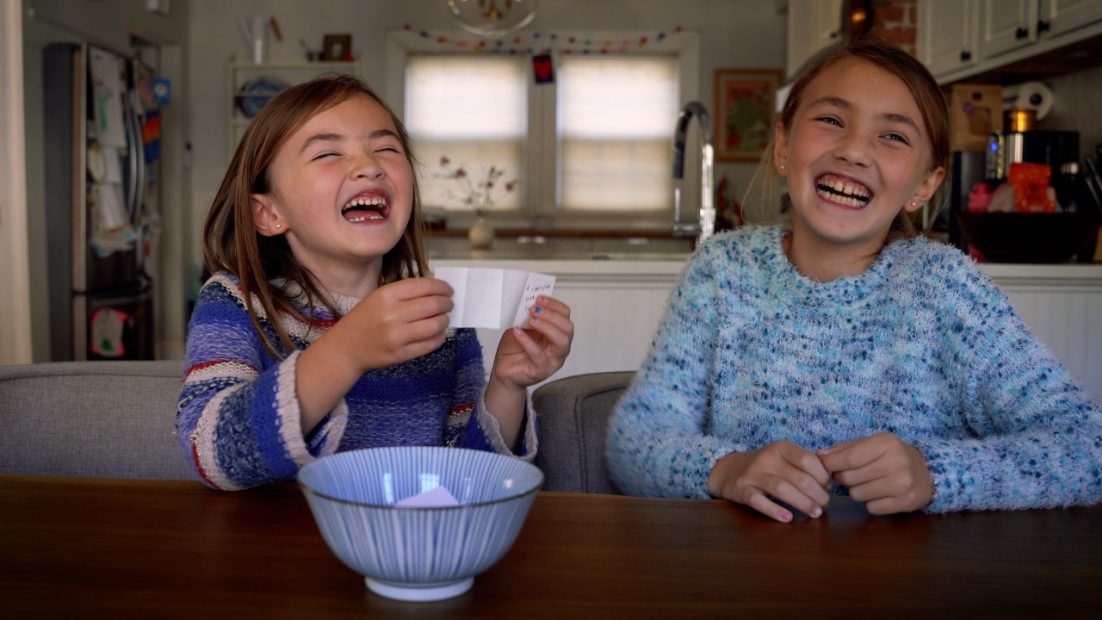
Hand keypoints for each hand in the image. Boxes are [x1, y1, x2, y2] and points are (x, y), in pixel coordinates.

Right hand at [335, 277, 453, 371]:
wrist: (346, 348)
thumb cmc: (364, 319)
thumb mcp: (378, 297)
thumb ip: (405, 293)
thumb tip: (437, 290)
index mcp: (387, 295)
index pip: (426, 286)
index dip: (442, 287)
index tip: (448, 290)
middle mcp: (393, 314)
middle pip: (434, 305)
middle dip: (447, 304)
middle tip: (448, 305)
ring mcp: (398, 336)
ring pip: (436, 325)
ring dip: (445, 320)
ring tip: (443, 318)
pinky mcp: (402, 354)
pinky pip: (431, 343)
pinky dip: (440, 337)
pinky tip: (437, 333)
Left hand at [490, 295, 573, 389]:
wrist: (504, 369)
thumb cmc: (514, 349)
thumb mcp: (521, 326)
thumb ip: (527, 316)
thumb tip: (529, 303)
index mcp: (557, 332)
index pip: (565, 315)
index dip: (554, 305)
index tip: (539, 298)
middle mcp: (559, 346)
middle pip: (568, 328)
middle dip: (551, 315)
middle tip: (534, 309)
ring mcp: (553, 360)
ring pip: (562, 341)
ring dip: (546, 327)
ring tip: (530, 320)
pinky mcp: (542, 370)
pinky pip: (539, 355)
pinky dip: (528, 341)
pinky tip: (518, 332)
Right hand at [707, 441, 831, 522]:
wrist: (729, 470)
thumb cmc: (765, 466)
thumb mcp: (783, 457)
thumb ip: (804, 464)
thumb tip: (831, 480)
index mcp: (781, 447)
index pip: (809, 460)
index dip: (823, 476)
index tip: (828, 488)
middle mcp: (766, 458)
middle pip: (799, 477)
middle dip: (818, 494)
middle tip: (825, 505)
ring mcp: (752, 474)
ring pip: (782, 489)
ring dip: (803, 503)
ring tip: (815, 513)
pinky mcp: (741, 490)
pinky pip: (758, 501)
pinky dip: (774, 510)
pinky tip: (787, 519)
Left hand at [817, 432, 932, 514]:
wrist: (927, 473)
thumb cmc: (892, 456)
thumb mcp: (872, 444)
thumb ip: (845, 449)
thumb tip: (819, 455)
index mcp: (886, 443)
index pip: (849, 458)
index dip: (830, 464)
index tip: (822, 466)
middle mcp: (897, 462)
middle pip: (849, 478)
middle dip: (842, 478)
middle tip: (849, 475)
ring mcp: (903, 484)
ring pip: (857, 495)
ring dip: (856, 491)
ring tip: (868, 483)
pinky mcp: (905, 502)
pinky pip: (871, 508)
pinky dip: (870, 503)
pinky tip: (880, 494)